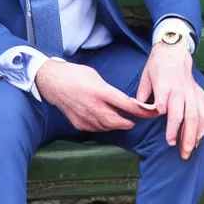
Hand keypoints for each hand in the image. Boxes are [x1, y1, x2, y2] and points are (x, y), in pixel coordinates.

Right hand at [35, 59, 158, 131]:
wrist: (52, 82)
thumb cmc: (76, 75)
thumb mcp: (97, 77)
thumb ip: (110, 91)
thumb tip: (123, 101)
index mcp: (101, 92)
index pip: (127, 105)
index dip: (141, 111)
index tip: (151, 112)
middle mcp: (94, 107)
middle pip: (118, 122)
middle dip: (129, 122)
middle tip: (135, 120)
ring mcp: (85, 117)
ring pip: (107, 127)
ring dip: (116, 124)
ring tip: (121, 120)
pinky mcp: (79, 124)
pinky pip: (96, 128)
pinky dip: (103, 126)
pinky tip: (103, 120)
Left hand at [136, 42, 203, 159]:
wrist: (174, 50)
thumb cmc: (157, 65)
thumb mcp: (145, 77)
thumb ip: (142, 95)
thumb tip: (138, 111)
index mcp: (165, 86)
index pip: (167, 106)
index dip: (169, 122)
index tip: (168, 138)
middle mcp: (180, 90)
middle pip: (186, 116)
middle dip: (184, 135)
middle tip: (180, 152)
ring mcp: (192, 92)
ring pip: (198, 116)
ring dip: (195, 134)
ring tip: (190, 149)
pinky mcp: (199, 92)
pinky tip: (201, 136)